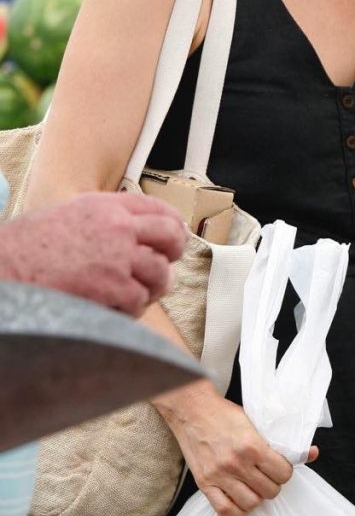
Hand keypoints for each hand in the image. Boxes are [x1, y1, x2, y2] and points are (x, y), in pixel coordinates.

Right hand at [0, 191, 185, 314]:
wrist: (5, 266)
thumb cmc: (29, 247)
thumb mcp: (69, 215)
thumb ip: (103, 220)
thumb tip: (135, 234)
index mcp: (105, 206)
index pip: (157, 208)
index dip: (173, 225)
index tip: (176, 237)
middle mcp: (117, 226)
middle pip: (170, 236)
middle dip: (174, 253)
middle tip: (166, 266)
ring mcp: (117, 256)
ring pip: (160, 273)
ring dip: (151, 287)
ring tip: (132, 293)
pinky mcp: (113, 286)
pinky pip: (140, 300)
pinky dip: (131, 309)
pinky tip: (115, 308)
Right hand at [156, 384, 318, 515]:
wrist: (192, 410)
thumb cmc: (224, 414)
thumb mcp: (256, 421)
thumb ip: (281, 440)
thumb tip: (312, 453)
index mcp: (252, 445)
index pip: (282, 473)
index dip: (285, 472)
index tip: (280, 468)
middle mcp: (236, 463)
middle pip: (269, 491)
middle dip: (272, 485)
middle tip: (267, 477)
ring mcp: (219, 475)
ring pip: (251, 503)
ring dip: (257, 497)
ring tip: (254, 487)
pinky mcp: (204, 483)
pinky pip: (225, 510)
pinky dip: (237, 511)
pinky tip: (241, 500)